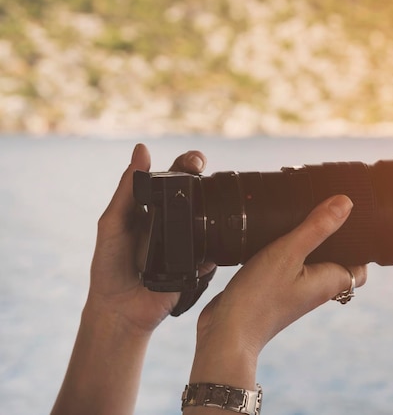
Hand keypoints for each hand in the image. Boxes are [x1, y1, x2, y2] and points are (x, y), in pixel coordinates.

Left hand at [87, 144, 214, 333]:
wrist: (119, 308)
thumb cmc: (109, 264)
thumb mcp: (112, 222)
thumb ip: (127, 189)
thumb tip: (141, 149)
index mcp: (154, 208)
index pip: (175, 178)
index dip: (187, 165)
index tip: (195, 161)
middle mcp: (175, 222)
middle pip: (198, 194)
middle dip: (206, 179)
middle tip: (204, 171)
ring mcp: (188, 244)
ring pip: (210, 220)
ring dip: (216, 208)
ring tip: (215, 200)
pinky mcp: (198, 267)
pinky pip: (214, 254)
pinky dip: (217, 248)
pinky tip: (218, 240)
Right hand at [187, 194, 366, 392]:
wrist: (227, 331)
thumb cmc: (260, 297)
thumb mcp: (289, 252)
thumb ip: (317, 227)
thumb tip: (346, 203)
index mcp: (330, 280)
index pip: (360, 265)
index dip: (360, 243)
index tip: (352, 219)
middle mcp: (316, 287)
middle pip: (336, 259)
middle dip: (332, 237)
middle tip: (322, 210)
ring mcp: (295, 290)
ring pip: (310, 261)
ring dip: (306, 242)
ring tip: (297, 217)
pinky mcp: (274, 289)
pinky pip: (288, 266)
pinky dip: (284, 250)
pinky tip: (270, 237)